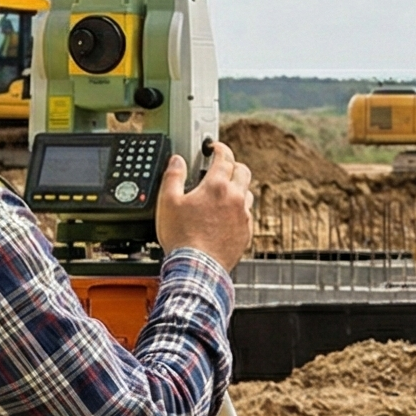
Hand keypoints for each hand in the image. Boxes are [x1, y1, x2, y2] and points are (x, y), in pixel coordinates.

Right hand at [157, 140, 255, 267]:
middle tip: (221, 166)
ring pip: (248, 192)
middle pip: (243, 170)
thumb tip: (177, 161)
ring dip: (238, 187)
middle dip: (232, 164)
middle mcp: (235, 198)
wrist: (197, 268)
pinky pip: (247, 214)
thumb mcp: (167, 202)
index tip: (214, 147)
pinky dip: (239, 209)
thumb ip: (173, 177)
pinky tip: (226, 215)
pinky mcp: (246, 233)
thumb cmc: (182, 237)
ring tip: (223, 192)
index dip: (219, 148)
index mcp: (217, 186)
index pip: (225, 157)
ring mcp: (243, 216)